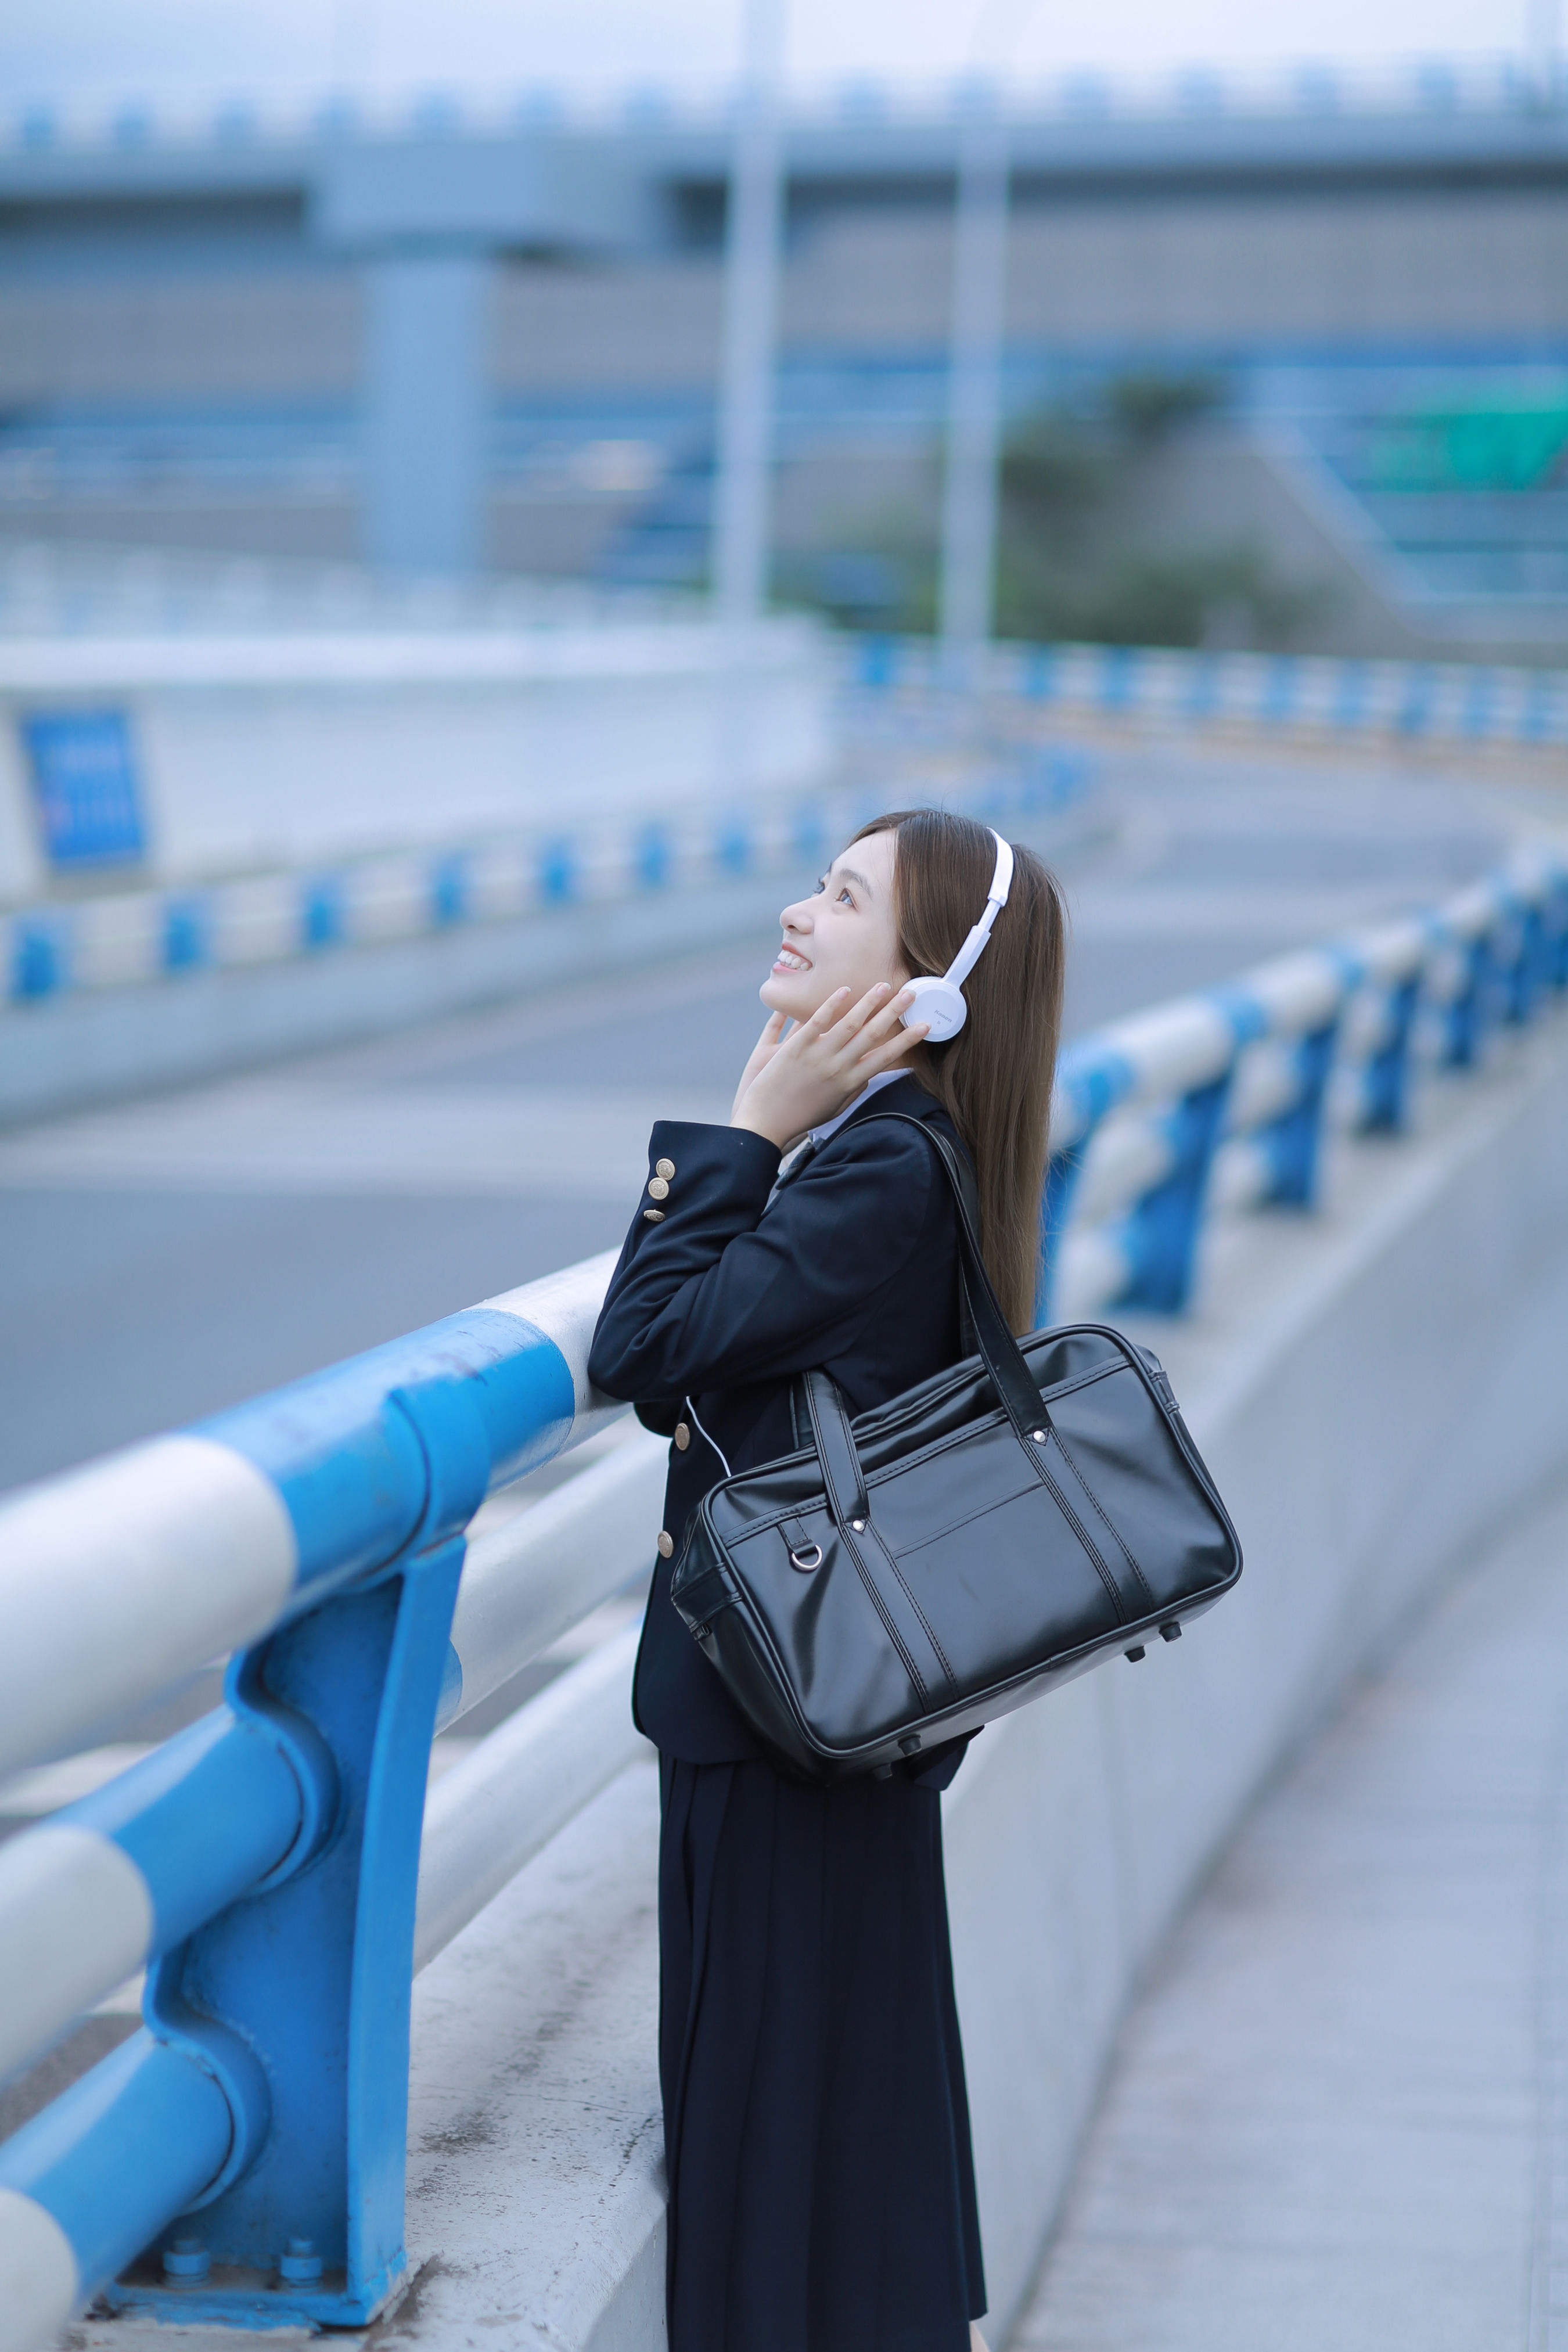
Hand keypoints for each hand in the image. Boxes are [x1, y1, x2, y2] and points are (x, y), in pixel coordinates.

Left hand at [730, 984, 928, 1150]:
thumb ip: (853, 1090)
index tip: (925, 1026)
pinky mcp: (796, 1049)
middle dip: (894, 1013)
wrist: (766, 1123)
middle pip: (873, 1035)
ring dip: (870, 1003)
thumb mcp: (834, 1108)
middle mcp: (839, 1068)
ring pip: (849, 1024)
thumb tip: (868, 1074)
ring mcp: (818, 1057)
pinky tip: (845, 990)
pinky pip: (818, 1022)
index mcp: (850, 1083)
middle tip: (911, 995)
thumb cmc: (801, 1118)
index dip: (907, 1040)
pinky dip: (833, 1004)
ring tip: (884, 986)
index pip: (886, 1057)